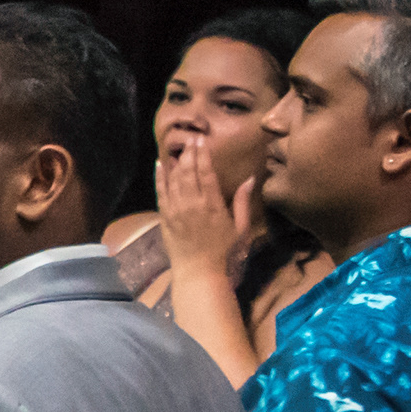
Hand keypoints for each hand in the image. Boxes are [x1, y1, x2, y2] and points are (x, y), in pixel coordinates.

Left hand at [153, 134, 258, 280]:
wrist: (198, 272)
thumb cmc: (224, 252)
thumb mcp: (241, 228)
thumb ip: (242, 202)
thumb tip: (250, 179)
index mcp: (213, 205)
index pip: (206, 173)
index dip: (204, 155)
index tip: (203, 141)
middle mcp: (192, 204)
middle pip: (188, 171)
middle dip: (189, 153)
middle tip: (192, 139)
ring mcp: (176, 210)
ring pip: (174, 179)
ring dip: (176, 161)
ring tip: (180, 147)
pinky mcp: (164, 217)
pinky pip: (161, 192)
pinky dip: (160, 177)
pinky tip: (160, 165)